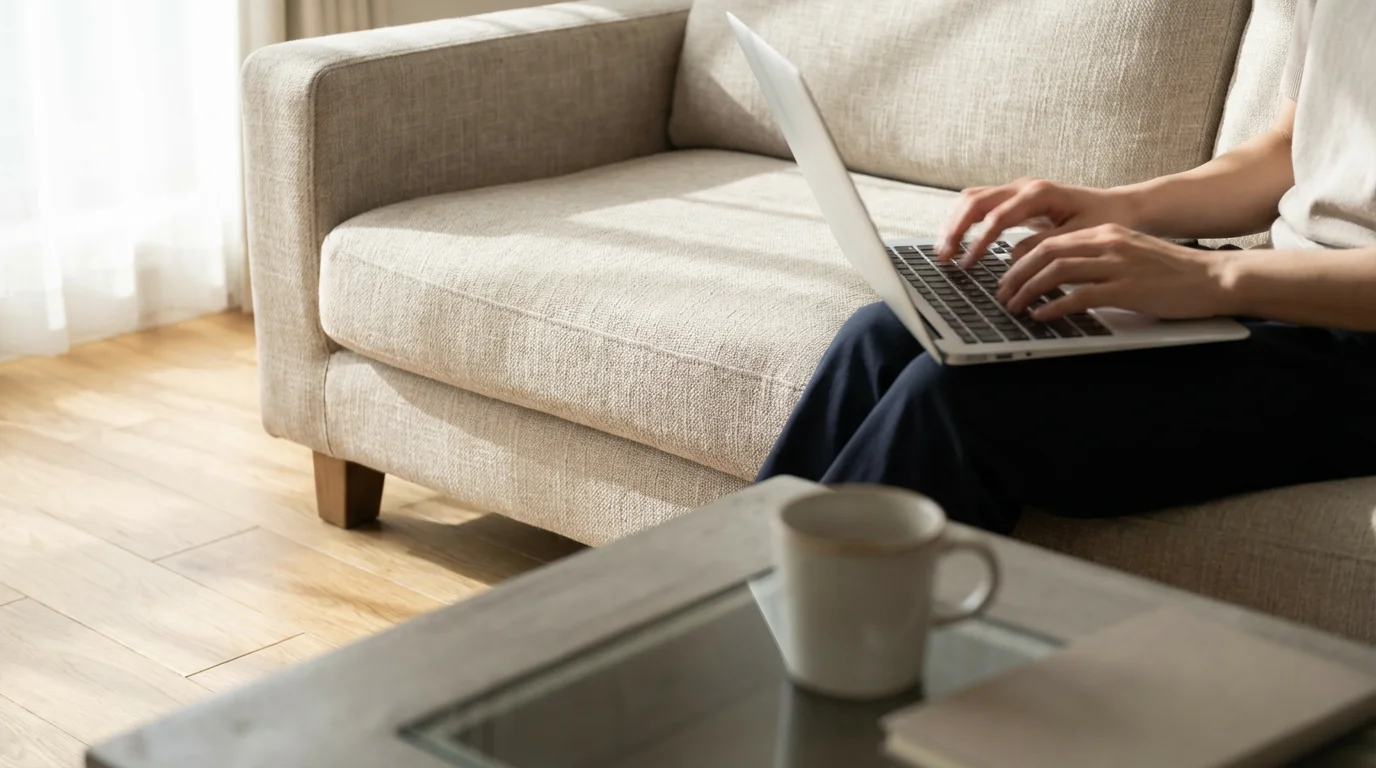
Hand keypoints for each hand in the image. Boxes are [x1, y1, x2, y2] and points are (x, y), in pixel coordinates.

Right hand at [938, 178, 1137, 266]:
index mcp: (1039, 194)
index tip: (968, 264)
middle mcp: (1023, 186)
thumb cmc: (1102, 221)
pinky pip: (979, 203)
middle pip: (975, 201)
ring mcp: (1016, 189)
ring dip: (954, 223)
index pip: (997, 217)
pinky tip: (957, 241)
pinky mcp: (1014, 197)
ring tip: (943, 250)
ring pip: (972, 198)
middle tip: (944, 256)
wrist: (1117, 207)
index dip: (978, 242)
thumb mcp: (1078, 237)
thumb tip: (1013, 258)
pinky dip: (963, 220)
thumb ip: (1045, 246)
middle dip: (955, 229)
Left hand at [996, 224, 1237, 320]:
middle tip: (1001, 294)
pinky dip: (1054, 306)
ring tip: (1014, 307)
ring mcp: (1117, 265)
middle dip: (1016, 274)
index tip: (1006, 277)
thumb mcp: (1128, 256)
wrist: (1214, 278)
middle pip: (1045, 252)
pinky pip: (1079, 296)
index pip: (1049, 240)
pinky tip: (1041, 316)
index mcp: (1105, 233)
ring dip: (1028, 290)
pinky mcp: (1127, 288)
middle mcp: (1107, 243)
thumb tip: (1060, 280)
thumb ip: (1096, 262)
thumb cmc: (1172, 274)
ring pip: (1056, 271)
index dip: (1021, 260)